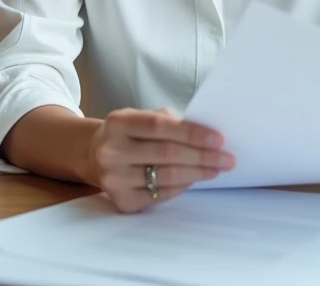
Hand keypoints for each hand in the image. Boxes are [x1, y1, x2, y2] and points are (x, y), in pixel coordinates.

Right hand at [87, 107, 235, 212]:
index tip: (218, 139)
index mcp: (118, 123)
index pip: (161, 126)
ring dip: (197, 173)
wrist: (93, 156)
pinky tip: (194, 179)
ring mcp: (114, 179)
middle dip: (202, 156)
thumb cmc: (128, 134)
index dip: (192, 133)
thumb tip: (206, 137)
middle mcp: (112, 151)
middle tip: (227, 158)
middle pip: (167, 154)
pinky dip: (182, 187)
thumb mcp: (140, 117)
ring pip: (166, 177)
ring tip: (216, 169)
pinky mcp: (121, 201)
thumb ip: (169, 122)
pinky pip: (160, 195)